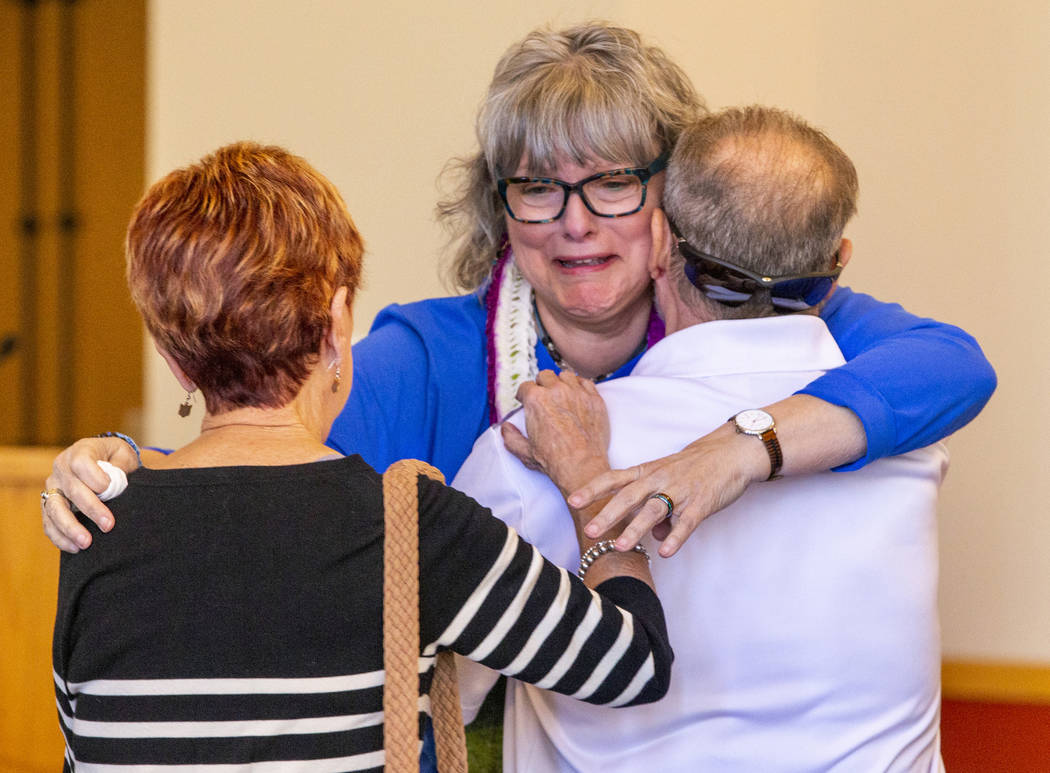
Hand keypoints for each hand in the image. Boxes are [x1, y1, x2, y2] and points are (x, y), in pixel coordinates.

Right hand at [42, 437, 138, 551]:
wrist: (104, 461)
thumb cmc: (116, 458)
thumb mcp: (124, 454)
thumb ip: (121, 465)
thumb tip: (116, 482)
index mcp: (81, 451)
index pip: (81, 463)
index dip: (95, 478)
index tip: (109, 489)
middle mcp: (61, 468)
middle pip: (71, 490)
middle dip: (91, 509)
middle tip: (108, 525)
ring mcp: (53, 487)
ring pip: (55, 509)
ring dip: (70, 528)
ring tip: (86, 543)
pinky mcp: (50, 504)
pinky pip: (49, 523)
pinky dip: (60, 537)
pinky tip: (75, 548)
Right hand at [501, 370, 610, 494]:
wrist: (582, 466)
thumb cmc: (554, 460)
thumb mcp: (525, 452)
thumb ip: (511, 438)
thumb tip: (506, 429)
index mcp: (536, 400)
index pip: (526, 386)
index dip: (524, 394)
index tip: (525, 398)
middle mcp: (556, 391)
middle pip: (545, 376)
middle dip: (542, 385)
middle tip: (544, 396)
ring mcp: (577, 393)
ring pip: (566, 376)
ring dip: (561, 382)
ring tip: (561, 393)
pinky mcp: (594, 399)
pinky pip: (586, 382)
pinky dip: (581, 386)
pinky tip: (578, 395)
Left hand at [568, 422, 768, 557]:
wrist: (730, 453)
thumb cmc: (692, 468)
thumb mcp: (666, 480)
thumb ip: (654, 507)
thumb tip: (654, 537)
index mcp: (646, 472)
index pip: (613, 478)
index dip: (593, 489)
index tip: (572, 501)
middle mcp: (659, 479)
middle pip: (629, 496)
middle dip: (608, 514)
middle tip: (590, 531)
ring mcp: (680, 491)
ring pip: (654, 510)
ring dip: (636, 528)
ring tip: (621, 547)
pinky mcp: (701, 503)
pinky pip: (686, 522)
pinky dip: (676, 537)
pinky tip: (665, 553)